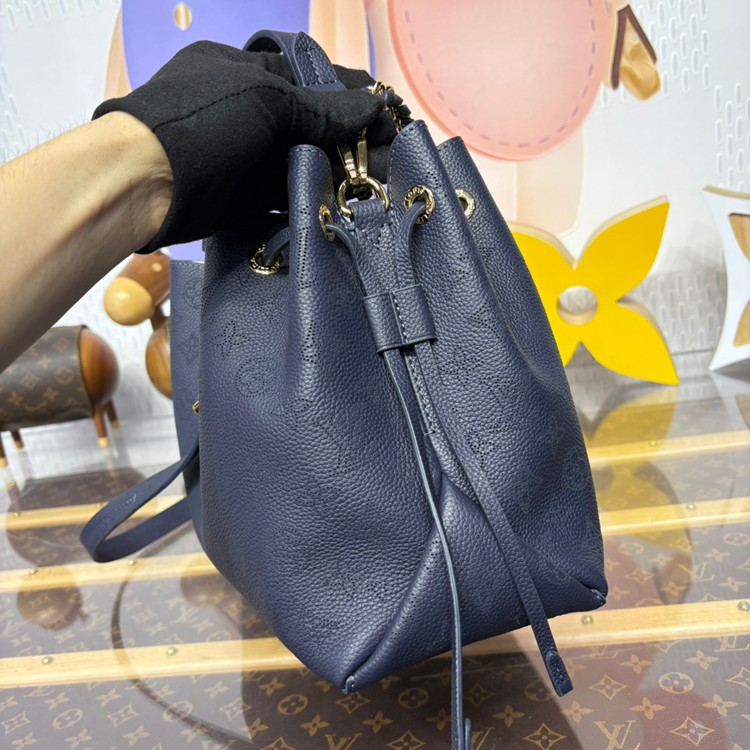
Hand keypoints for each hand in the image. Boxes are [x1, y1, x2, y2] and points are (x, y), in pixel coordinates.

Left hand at [94, 42, 399, 251]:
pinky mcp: (247, 195)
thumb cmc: (201, 124)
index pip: (310, 78)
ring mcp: (248, 155)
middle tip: (392, 157)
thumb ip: (320, 109)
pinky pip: (290, 194)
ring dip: (341, 174)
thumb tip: (373, 107)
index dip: (350, 96)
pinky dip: (317, 199)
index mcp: (247, 72)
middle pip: (312, 124)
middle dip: (352, 140)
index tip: (386, 114)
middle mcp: (250, 112)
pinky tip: (348, 205)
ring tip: (380, 185)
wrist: (146, 185)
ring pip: (305, 162)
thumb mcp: (263, 101)